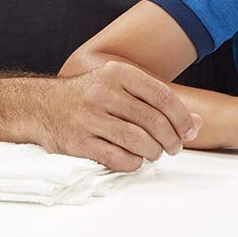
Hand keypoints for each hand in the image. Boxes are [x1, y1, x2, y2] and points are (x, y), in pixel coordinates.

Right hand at [42, 61, 200, 171]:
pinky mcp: (78, 142)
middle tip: (174, 148)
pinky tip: (135, 159)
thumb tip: (197, 122)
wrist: (40, 106)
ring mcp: (88, 118)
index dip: (182, 118)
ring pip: (138, 142)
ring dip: (154, 152)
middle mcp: (103, 92)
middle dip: (171, 140)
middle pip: (153, 122)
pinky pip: (118, 158)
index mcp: (117, 73)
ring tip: (155, 153)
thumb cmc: (89, 96)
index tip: (189, 132)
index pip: (162, 97)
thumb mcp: (120, 87)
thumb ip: (157, 101)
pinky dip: (134, 163)